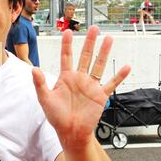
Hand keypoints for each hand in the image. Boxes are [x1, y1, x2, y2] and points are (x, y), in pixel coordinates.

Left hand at [32, 25, 130, 149]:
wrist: (70, 132)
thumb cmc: (56, 116)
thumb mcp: (45, 99)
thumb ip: (40, 83)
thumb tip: (33, 69)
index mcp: (65, 78)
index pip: (66, 56)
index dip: (66, 44)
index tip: (67, 31)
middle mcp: (79, 79)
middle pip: (85, 56)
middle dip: (89, 42)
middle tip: (94, 28)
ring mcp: (90, 86)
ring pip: (98, 65)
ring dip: (104, 53)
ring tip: (109, 39)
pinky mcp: (100, 96)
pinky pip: (111, 83)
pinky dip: (119, 76)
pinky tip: (126, 67)